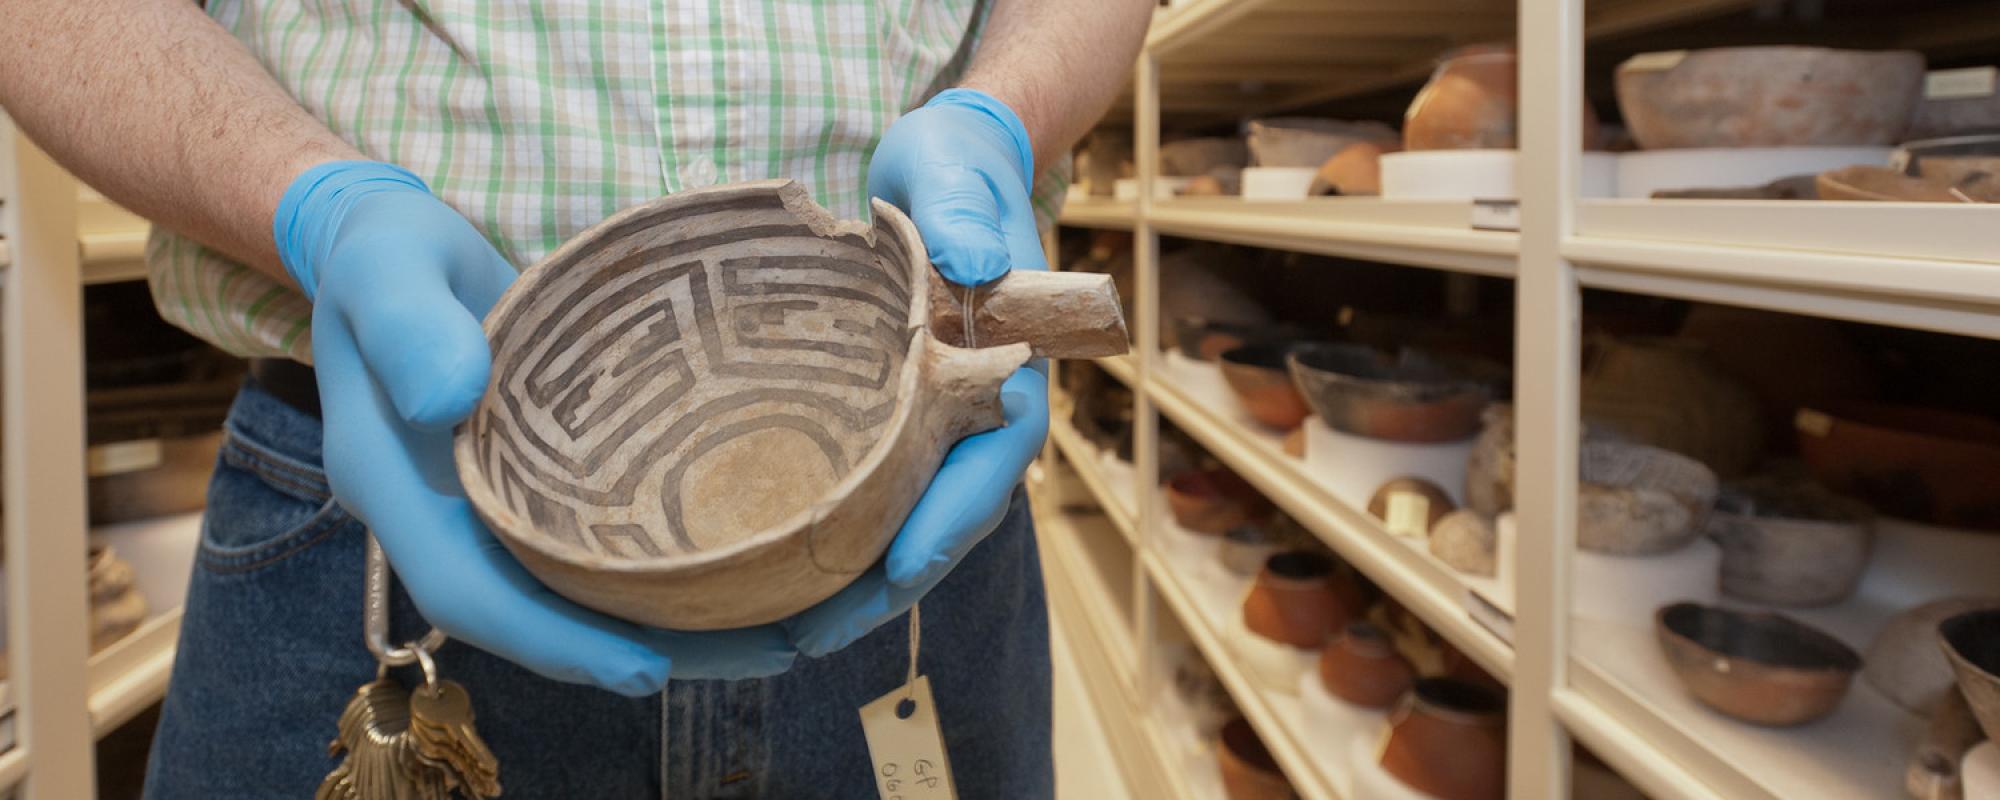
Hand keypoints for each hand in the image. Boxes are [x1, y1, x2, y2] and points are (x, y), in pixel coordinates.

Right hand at [276, 162, 796, 693]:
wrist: (389, 252)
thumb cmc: (386, 254)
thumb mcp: (382, 266)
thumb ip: (406, 324)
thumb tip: (446, 399)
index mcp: (400, 492)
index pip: (471, 595)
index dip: (554, 642)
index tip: (646, 670)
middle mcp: (450, 523)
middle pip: (545, 619)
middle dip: (648, 651)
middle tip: (769, 654)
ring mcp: (497, 512)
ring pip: (585, 597)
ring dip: (680, 625)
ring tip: (789, 630)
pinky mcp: (542, 491)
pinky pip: (605, 552)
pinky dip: (675, 571)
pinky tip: (759, 567)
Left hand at [786, 90, 1051, 655]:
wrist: (952, 171)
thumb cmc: (958, 177)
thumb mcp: (960, 182)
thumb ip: (967, 218)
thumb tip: (974, 259)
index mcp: (1009, 374)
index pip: (988, 467)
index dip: (945, 524)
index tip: (896, 575)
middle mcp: (977, 420)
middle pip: (938, 524)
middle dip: (877, 589)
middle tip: (802, 641)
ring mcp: (936, 431)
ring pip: (899, 528)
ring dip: (845, 586)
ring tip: (769, 638)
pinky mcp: (894, 428)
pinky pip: (866, 499)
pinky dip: (825, 543)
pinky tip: (763, 578)